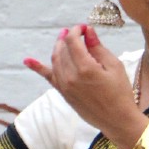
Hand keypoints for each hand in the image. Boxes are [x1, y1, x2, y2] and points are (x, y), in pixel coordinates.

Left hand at [24, 26, 141, 143]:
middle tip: (75, 33)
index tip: (84, 28)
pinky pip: (48, 77)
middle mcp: (71, 76)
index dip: (77, 30)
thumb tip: (88, 31)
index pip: (73, 41)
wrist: (117, 120)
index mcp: (85, 68)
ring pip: (55, 60)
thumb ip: (98, 48)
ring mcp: (65, 86)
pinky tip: (27, 60)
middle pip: (63, 49)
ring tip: (64, 40)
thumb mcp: (114, 66)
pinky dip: (37, 68)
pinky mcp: (64, 93)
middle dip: (68, 37)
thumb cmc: (120, 93)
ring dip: (58, 47)